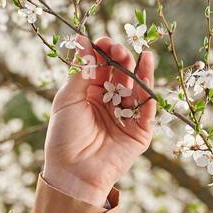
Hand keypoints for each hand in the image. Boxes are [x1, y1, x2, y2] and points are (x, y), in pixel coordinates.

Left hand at [42, 35, 155, 205]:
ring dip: (136, 70)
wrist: (73, 173)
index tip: (102, 41)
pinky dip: (149, 87)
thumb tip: (82, 39)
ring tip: (137, 55)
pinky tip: (147, 69)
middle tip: (118, 50)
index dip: (103, 53)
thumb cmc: (64, 138)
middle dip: (120, 59)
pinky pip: (147, 106)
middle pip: (120, 74)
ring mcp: (126, 116)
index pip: (101, 67)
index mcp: (90, 94)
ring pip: (136, 87)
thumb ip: (80, 71)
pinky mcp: (140, 131)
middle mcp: (110, 103)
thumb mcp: (67, 100)